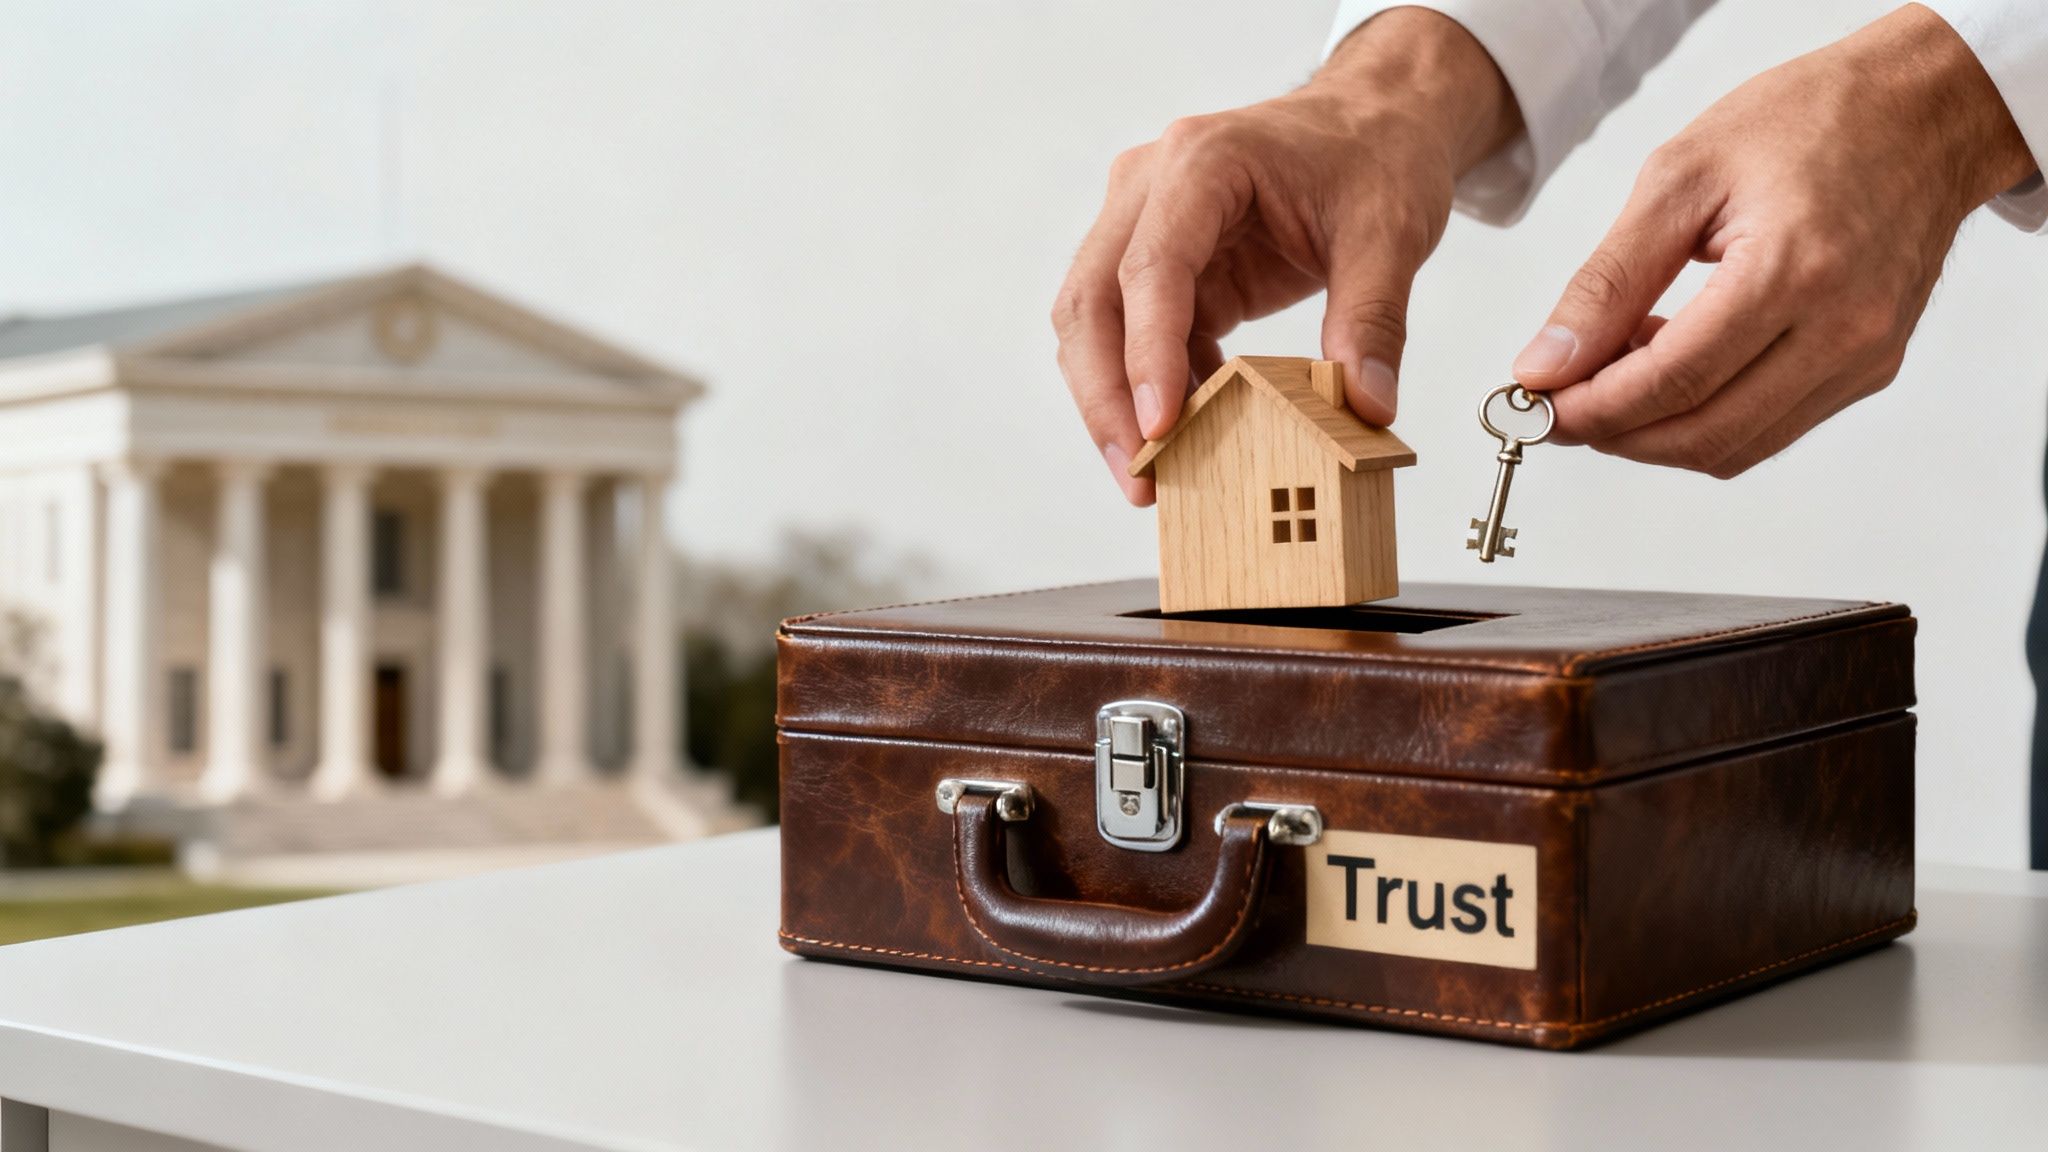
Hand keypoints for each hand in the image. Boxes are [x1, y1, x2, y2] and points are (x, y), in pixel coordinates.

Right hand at [1053, 9, 1517, 504]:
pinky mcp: (1161, 266)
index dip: (1148, 353)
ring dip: (1114, 403)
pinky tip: (1188, 435)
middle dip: (1106, 399)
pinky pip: (1136, 337)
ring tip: (1153, 476)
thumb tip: (1364, 407)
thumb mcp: (1390, 232)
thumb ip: (1374, 319)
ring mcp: (1144, 225)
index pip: (1151, 267)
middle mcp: (1151, 188)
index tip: (1159, 427)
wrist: (1372, 120)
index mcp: (1202, 162)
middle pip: (1093, 302)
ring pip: (1095, 324)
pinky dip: (1154, 390)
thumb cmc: (1373, 153)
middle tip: (1139, 478)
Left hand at [1513, 3, 2036, 477]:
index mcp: (1792, 271)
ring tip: (1612, 376)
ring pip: (1736, 447)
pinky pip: (1771, 427)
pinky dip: (1706, 415)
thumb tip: (1544, 364)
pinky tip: (1671, 367)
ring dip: (1656, 433)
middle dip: (1614, 434)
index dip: (1592, 409)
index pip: (1673, 382)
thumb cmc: (1808, 121)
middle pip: (1703, 434)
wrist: (1922, 110)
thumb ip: (1606, 282)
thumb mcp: (1679, 178)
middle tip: (1558, 406)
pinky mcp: (1872, 368)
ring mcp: (1866, 356)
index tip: (1535, 405)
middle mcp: (1844, 328)